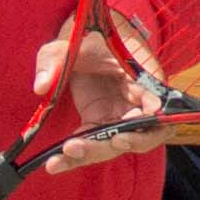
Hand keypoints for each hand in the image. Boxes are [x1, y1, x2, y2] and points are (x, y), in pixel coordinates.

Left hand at [36, 25, 174, 170]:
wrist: (89, 40)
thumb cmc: (91, 37)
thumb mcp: (72, 42)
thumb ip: (55, 59)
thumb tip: (41, 86)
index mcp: (144, 76)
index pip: (158, 105)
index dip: (147, 122)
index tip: (123, 131)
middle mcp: (139, 101)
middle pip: (140, 133)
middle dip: (110, 145)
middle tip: (78, 146)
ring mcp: (121, 115)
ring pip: (116, 144)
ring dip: (90, 155)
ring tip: (57, 161)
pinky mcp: (103, 122)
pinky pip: (96, 144)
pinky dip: (77, 156)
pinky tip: (54, 163)